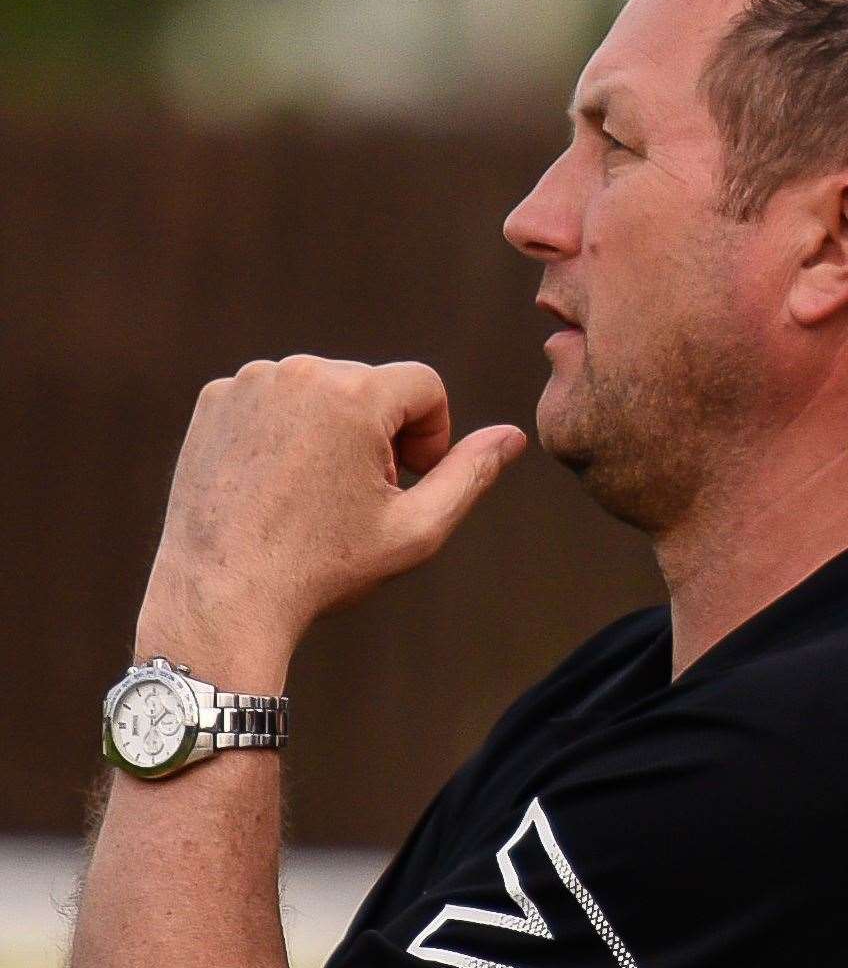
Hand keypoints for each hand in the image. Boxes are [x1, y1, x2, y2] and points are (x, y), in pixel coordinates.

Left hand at [136, 356, 525, 685]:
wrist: (221, 595)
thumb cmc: (325, 566)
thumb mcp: (417, 528)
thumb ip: (470, 474)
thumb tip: (512, 436)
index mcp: (354, 395)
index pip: (425, 386)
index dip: (431, 438)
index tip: (404, 483)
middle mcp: (299, 371)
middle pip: (373, 387)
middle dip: (380, 434)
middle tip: (358, 498)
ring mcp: (250, 383)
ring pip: (324, 391)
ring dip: (334, 431)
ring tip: (315, 493)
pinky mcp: (216, 400)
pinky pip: (276, 399)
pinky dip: (286, 432)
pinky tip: (277, 484)